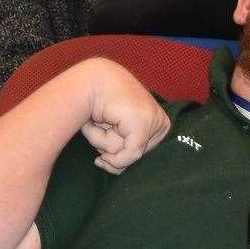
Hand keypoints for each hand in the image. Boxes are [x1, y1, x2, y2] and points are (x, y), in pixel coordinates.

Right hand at [78, 59, 170, 174]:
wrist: (89, 80)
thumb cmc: (100, 104)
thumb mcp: (114, 132)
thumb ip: (118, 155)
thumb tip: (112, 168)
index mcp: (159, 124)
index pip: (137, 154)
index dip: (117, 145)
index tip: (110, 124)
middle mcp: (160, 123)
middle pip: (133, 157)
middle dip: (110, 142)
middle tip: (105, 118)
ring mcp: (153, 122)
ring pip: (127, 156)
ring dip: (103, 139)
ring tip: (101, 116)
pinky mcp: (142, 124)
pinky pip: (128, 155)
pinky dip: (106, 145)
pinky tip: (98, 122)